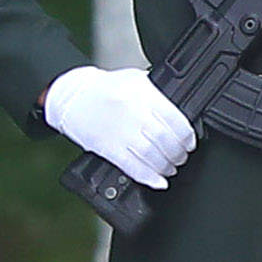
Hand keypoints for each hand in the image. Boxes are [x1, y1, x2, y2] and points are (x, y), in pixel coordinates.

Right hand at [46, 65, 196, 186]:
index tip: (190, 144)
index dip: (187, 136)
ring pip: (151, 155)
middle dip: (178, 153)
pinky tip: (158, 181)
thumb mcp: (136, 80)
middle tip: (181, 158)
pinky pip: (132, 166)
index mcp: (143, 94)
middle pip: (165, 140)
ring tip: (171, 168)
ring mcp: (120, 131)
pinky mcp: (107, 147)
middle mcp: (133, 112)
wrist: (72, 95)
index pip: (175, 119)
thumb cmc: (105, 88)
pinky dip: (148, 177)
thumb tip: (180, 116)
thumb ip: (158, 96)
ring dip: (166, 166)